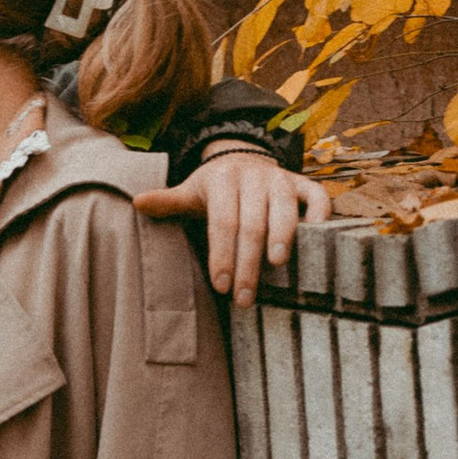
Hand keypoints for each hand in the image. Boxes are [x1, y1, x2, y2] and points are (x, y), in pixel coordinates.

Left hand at [136, 146, 330, 309]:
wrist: (244, 160)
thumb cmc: (216, 190)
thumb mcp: (191, 193)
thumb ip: (169, 202)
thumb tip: (137, 202)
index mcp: (223, 180)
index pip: (223, 221)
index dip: (222, 254)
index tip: (221, 286)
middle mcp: (254, 176)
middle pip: (252, 223)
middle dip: (248, 263)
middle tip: (243, 297)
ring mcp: (281, 179)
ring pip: (285, 209)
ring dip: (282, 237)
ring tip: (277, 266)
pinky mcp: (303, 183)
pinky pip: (317, 197)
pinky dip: (320, 215)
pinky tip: (315, 240)